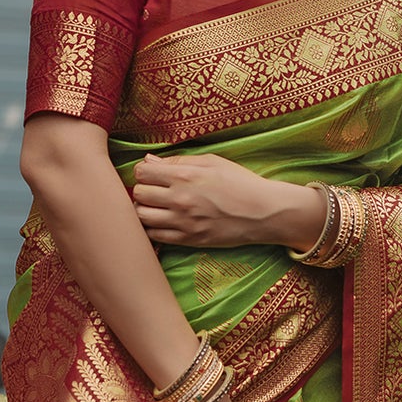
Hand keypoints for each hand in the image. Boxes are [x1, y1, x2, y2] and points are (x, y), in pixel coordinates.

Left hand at [133, 154, 318, 250]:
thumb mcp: (211, 162)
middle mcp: (180, 199)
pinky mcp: (188, 239)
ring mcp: (183, 222)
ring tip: (155, 207)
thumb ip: (178, 161)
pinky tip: (162, 222)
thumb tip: (149, 161)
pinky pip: (155, 236)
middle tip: (154, 191)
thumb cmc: (239, 183)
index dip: (144, 172)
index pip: (142, 172)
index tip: (152, 174)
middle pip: (138, 194)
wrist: (262, 212)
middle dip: (143, 190)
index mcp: (185, 176)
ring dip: (144, 210)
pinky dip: (152, 228)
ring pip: (142, 217)